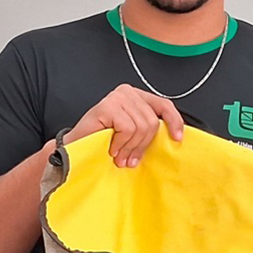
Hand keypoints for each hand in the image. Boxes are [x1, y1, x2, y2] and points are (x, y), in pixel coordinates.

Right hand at [63, 84, 183, 166]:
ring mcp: (118, 97)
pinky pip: (127, 129)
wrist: (75, 148)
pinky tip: (112, 148)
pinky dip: (121, 143)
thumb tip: (172, 138)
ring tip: (119, 156)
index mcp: (137, 97)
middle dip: (143, 145)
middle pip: (152, 121)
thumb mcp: (132, 135)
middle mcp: (128, 92)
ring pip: (141, 127)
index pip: (164, 105)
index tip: (177, 139)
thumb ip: (148, 130)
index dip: (174, 122)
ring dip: (130, 147)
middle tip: (131, 159)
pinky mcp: (108, 105)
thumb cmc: (102, 142)